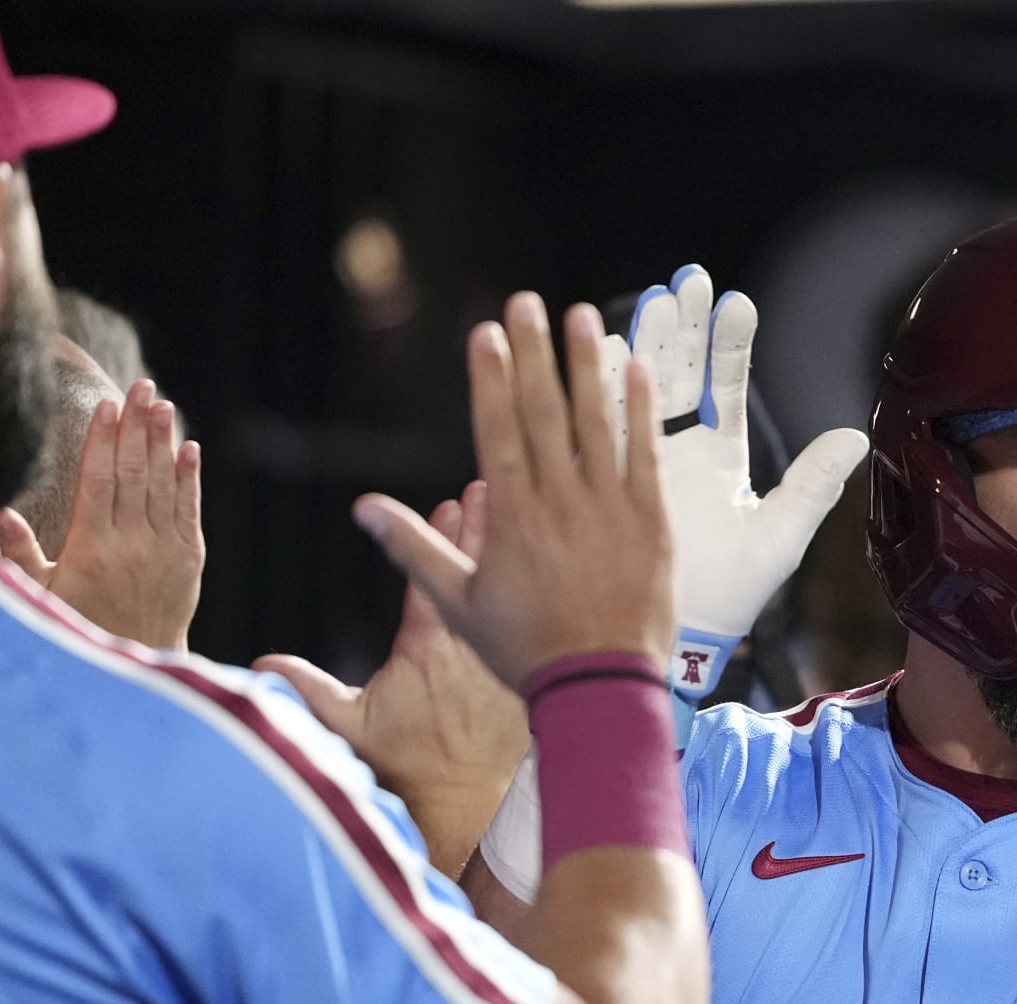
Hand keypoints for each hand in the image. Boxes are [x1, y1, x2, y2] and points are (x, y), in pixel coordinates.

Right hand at [0, 380, 202, 649]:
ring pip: (164, 485)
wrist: (139, 659)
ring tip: (161, 405)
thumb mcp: (41, 594)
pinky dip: (189, 477)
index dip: (103, 440)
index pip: (99, 481)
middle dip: (136, 427)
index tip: (106, 406)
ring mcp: (165, 548)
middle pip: (135, 473)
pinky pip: (189, 509)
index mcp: (92, 546)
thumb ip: (22, 554)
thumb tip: (1, 514)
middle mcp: (132, 542)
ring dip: (163, 442)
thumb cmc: (80, 625)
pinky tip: (188, 448)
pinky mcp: (190, 557)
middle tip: (141, 388)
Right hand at [255, 483, 529, 876]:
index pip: (433, 582)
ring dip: (515, 548)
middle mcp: (470, 647)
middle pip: (480, 575)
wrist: (463, 802)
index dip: (440, 541)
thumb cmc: (405, 763)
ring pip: (512, 592)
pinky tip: (553, 558)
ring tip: (524, 508)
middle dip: (482, 529)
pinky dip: (544, 586)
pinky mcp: (525, 671)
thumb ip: (309, 692)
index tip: (450, 504)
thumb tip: (263, 665)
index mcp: (428, 650)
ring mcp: (501, 657)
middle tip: (490, 489)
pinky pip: (538, 621)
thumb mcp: (350, 728)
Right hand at [354, 293, 675, 689]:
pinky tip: (633, 368)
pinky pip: (644, 454)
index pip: (496, 429)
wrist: (598, 687)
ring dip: (585, 365)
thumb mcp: (458, 603)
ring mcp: (608, 507)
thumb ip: (413, 548)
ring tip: (578, 317)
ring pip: (595, 421)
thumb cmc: (525, 650)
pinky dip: (638, 410)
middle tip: (525, 302)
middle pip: (541, 411)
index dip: (490, 377)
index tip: (487, 334)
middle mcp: (558, 500)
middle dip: (532, 352)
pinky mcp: (652, 521)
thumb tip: (364, 507)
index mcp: (511, 516)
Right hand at [623, 265, 867, 638]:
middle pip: (675, 374)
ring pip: (634, 389)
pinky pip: (599, 428)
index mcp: (716, 457)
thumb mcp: (778, 537)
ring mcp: (637, 460)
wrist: (678, 641)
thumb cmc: (729, 595)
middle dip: (678, 327)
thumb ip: (812, 484)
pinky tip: (600, 350)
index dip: (726, 346)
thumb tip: (857, 436)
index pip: (723, 388)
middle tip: (683, 282)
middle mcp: (677, 450)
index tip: (735, 302)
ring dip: (637, 345)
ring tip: (647, 303)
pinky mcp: (605, 480)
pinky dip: (601, 391)